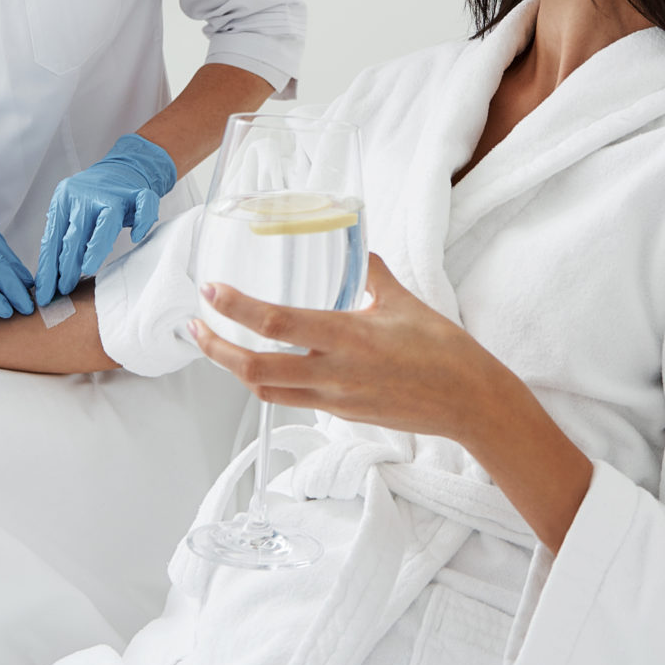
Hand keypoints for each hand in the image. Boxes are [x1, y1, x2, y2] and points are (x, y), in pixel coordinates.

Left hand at [35, 134, 177, 303]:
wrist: (121, 168)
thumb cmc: (93, 200)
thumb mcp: (70, 212)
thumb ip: (62, 237)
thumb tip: (49, 279)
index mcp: (65, 198)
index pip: (53, 238)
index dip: (49, 268)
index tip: (45, 292)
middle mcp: (87, 194)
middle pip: (76, 232)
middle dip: (68, 264)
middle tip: (64, 288)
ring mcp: (115, 192)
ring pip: (106, 220)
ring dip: (96, 246)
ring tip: (88, 268)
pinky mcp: (139, 192)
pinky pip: (144, 205)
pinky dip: (141, 221)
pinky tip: (135, 237)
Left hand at [188, 253, 508, 437]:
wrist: (469, 402)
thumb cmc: (444, 350)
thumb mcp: (404, 301)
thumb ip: (371, 274)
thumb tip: (354, 249)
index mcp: (347, 338)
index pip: (277, 323)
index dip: (236, 309)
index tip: (211, 291)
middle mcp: (334, 374)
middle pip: (255, 370)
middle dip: (216, 350)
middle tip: (195, 326)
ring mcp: (335, 400)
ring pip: (267, 391)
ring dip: (235, 369)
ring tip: (217, 346)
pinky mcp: (342, 415)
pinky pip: (293, 399)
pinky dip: (269, 381)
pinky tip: (265, 363)